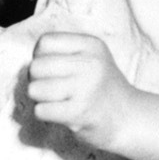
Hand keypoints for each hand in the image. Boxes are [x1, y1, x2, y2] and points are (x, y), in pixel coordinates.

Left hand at [24, 31, 138, 151]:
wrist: (128, 117)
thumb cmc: (101, 87)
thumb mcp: (92, 58)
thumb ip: (65, 53)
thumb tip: (30, 63)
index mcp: (91, 45)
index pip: (45, 42)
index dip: (40, 56)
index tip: (51, 68)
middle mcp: (90, 63)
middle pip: (36, 66)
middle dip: (37, 80)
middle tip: (51, 88)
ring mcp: (86, 88)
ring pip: (35, 89)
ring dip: (40, 99)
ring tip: (57, 101)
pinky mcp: (79, 112)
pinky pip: (41, 110)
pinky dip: (45, 114)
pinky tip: (60, 113)